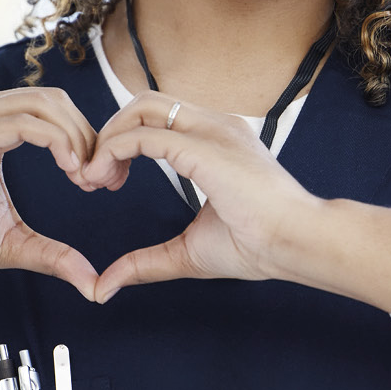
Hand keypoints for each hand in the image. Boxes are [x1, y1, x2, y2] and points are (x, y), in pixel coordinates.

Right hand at [0, 88, 100, 299]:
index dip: (89, 140)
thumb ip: (52, 254)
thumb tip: (93, 284)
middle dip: (91, 137)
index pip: (56, 112)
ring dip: (78, 138)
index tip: (106, 181)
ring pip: (45, 104)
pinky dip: (57, 140)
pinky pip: (23, 122)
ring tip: (87, 177)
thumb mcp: (9, 243)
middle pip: (57, 101)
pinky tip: (71, 169)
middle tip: (104, 180)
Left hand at [82, 92, 321, 301]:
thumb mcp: (188, 252)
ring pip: (142, 107)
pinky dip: (116, 150)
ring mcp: (211, 130)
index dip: (123, 142)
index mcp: (216, 139)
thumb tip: (104, 287)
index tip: (108, 180)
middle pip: (144, 102)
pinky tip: (105, 177)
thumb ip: (146, 263)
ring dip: (109, 138)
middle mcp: (214, 124)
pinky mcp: (203, 147)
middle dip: (110, 133)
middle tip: (95, 177)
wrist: (295, 243)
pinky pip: (146, 134)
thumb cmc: (258, 246)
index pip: (158, 117)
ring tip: (96, 177)